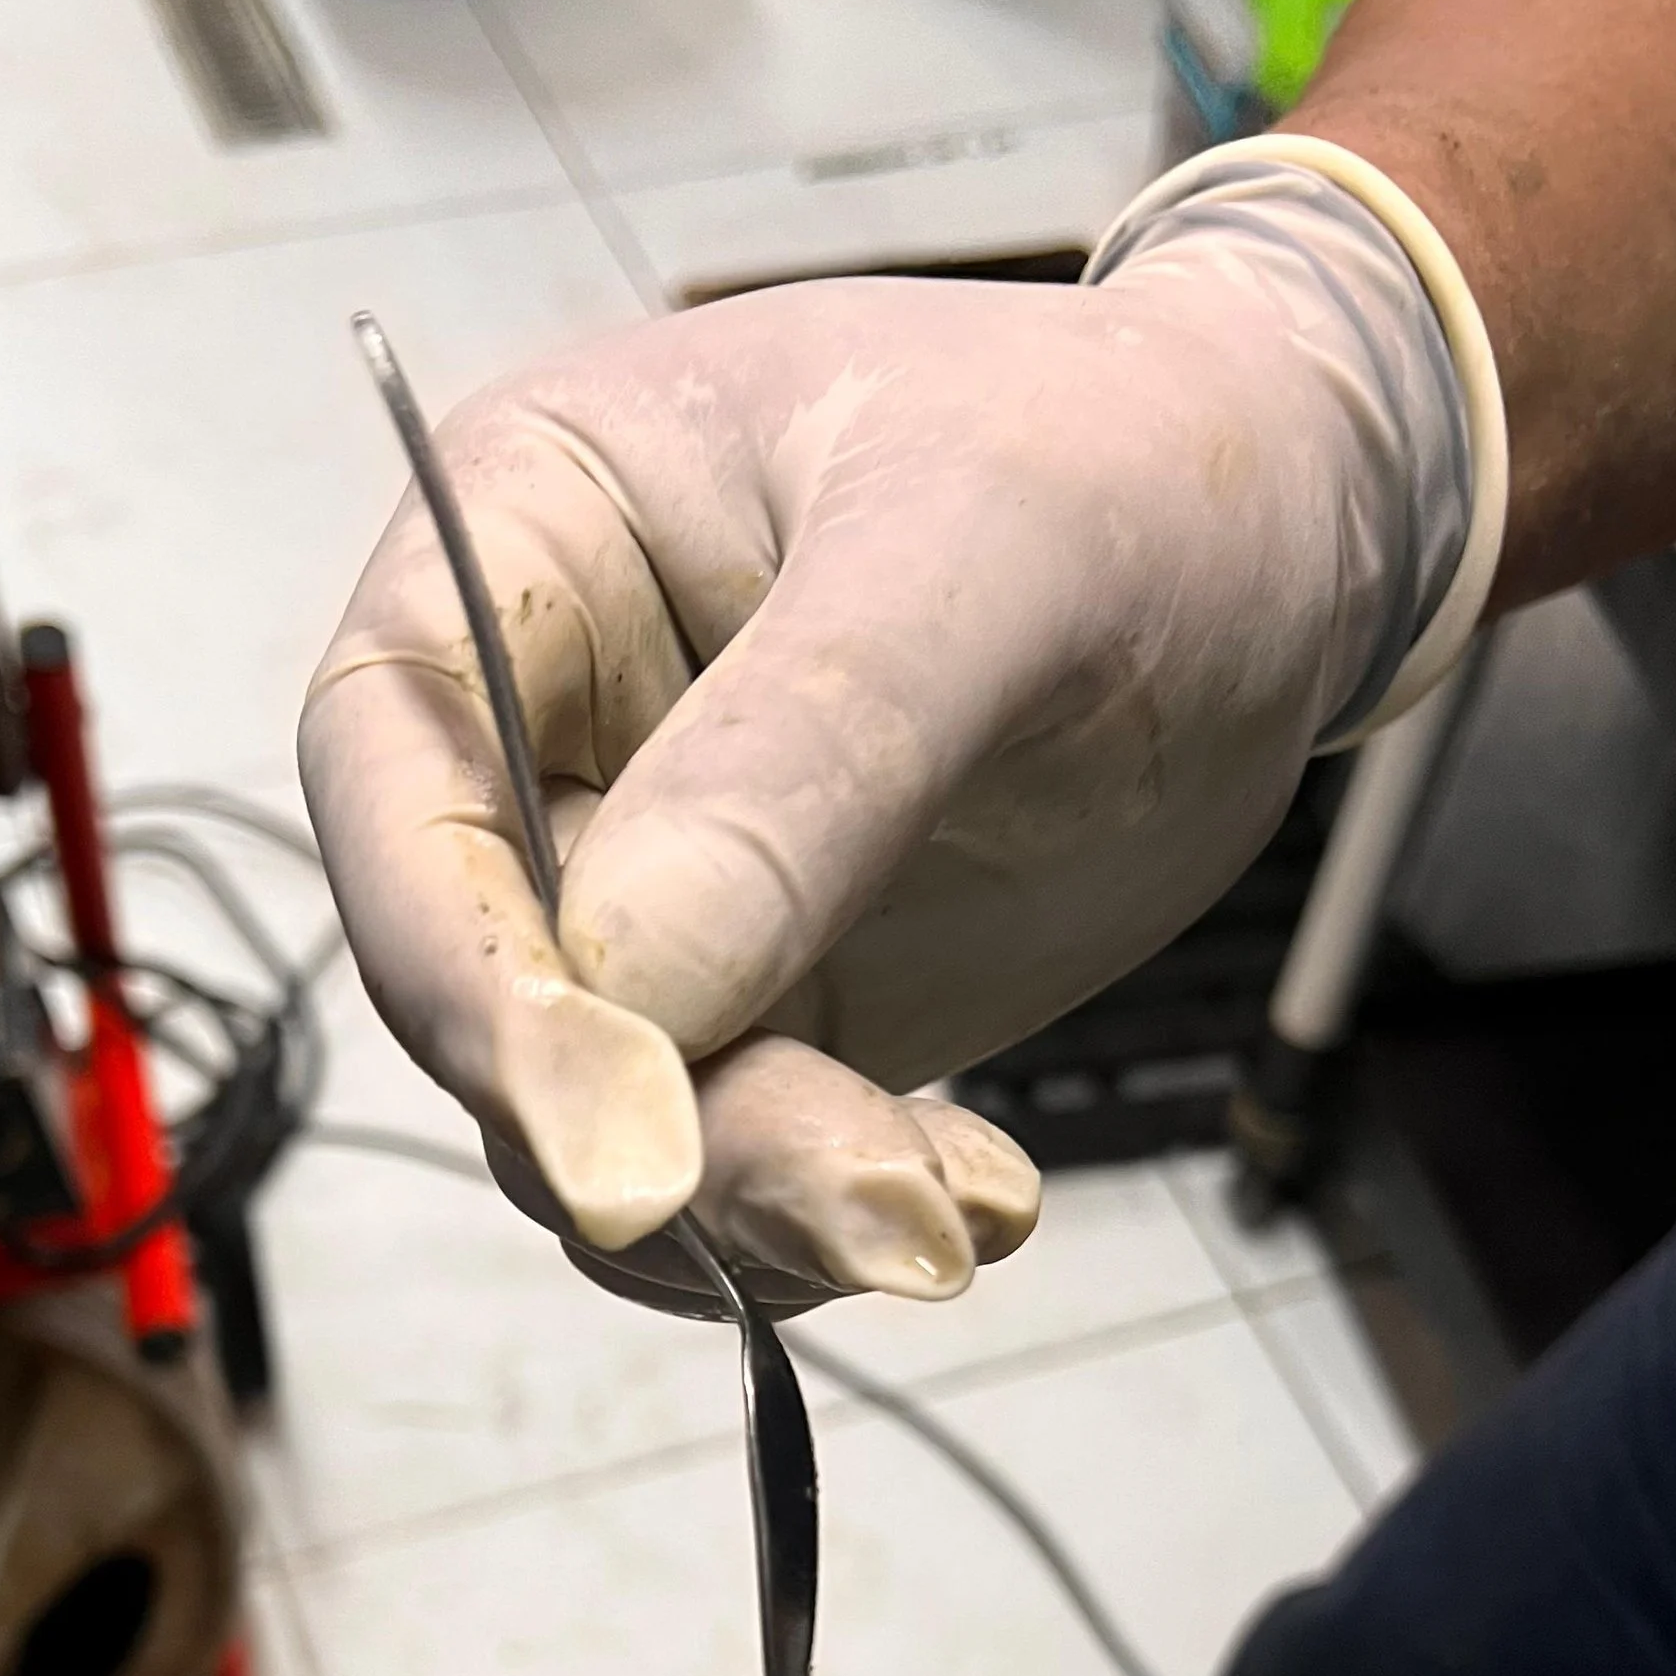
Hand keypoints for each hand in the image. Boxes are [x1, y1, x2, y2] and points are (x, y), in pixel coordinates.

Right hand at [301, 159, 1470, 1304]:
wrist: (1283, 543)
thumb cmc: (1121, 455)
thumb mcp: (986, 550)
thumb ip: (807, 755)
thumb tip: (629, 984)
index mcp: (522, 541)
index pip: (393, 771)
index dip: (466, 974)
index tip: (614, 1145)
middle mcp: (542, 734)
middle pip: (494, 993)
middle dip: (665, 1131)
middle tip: (876, 1205)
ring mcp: (642, 895)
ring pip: (600, 1121)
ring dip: (758, 1205)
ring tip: (952, 1210)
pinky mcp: (756, 1012)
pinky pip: (718, 1170)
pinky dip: (823, 1220)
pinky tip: (975, 1198)